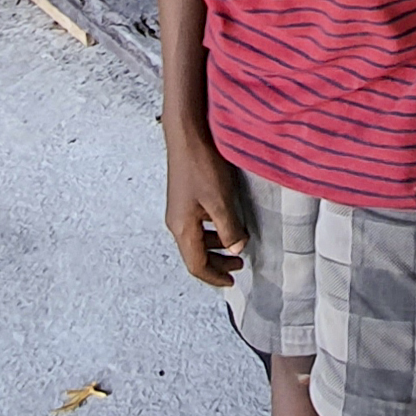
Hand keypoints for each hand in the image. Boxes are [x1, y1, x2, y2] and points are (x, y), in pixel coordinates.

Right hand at [165, 138, 248, 288]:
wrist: (187, 134)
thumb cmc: (202, 165)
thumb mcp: (220, 200)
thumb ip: (229, 228)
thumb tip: (236, 249)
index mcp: (183, 228)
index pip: (196, 265)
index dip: (214, 277)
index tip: (232, 281)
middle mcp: (176, 222)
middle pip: (195, 255)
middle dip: (218, 263)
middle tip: (239, 265)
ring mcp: (179, 210)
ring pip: (197, 239)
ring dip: (216, 246)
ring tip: (237, 244)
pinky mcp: (184, 198)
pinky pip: (198, 225)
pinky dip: (213, 231)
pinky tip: (227, 222)